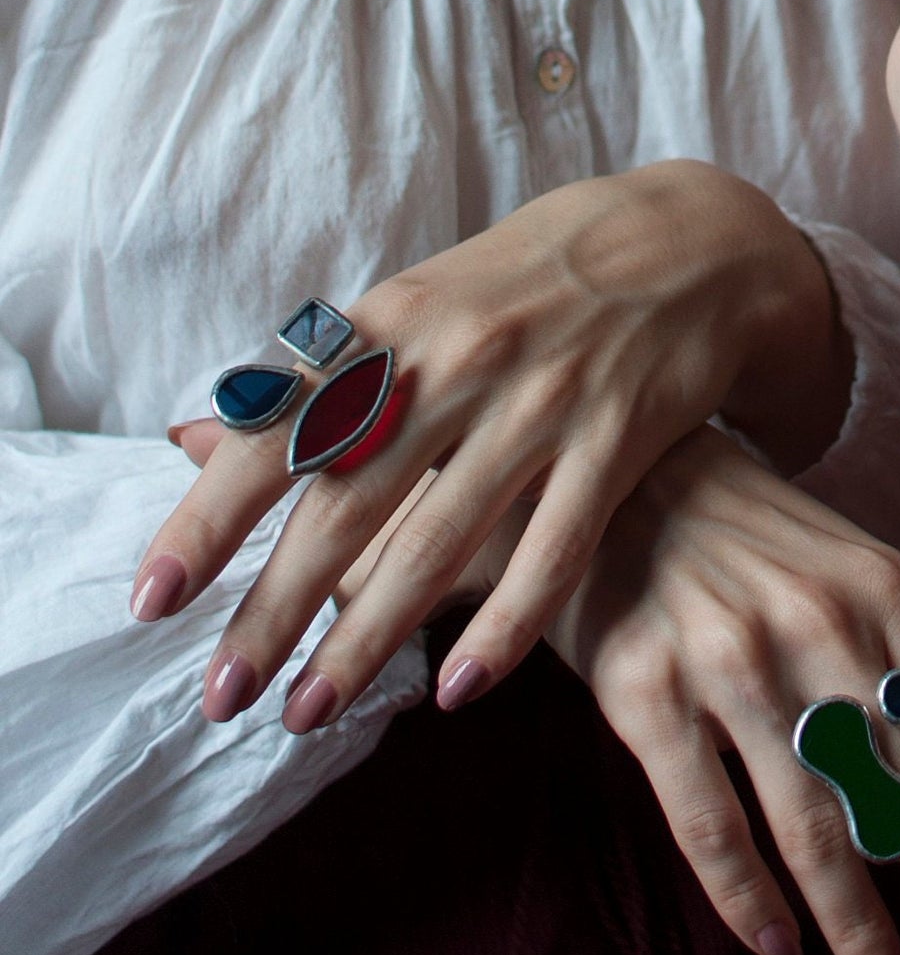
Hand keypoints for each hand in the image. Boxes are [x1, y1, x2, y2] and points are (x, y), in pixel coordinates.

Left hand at [131, 162, 851, 736]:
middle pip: (348, 504)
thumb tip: (200, 434)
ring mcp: (542, 402)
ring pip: (439, 542)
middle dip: (275, 609)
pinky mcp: (617, 440)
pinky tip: (454, 689)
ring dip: (367, 640)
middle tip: (220, 696)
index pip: (281, 427)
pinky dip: (503, 626)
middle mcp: (461, 361)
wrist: (690, 239)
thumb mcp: (423, 300)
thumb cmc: (533, 281)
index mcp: (399, 322)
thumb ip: (326, 377)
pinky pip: (554, 551)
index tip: (153, 598)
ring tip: (307, 715)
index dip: (212, 515)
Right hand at [548, 427, 899, 954]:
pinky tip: (780, 947)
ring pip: (820, 828)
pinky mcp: (648, 694)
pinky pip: (711, 824)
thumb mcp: (857, 572)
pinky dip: (749, 898)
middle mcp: (826, 630)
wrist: (614, 477)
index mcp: (894, 597)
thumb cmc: (756, 540)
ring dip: (863, 928)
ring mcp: (734, 664)